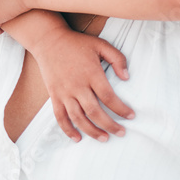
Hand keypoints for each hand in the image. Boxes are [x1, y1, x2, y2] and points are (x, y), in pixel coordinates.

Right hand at [31, 26, 132, 141]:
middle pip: (94, 112)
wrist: (49, 41)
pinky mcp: (54, 96)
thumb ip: (117, 59)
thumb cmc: (77, 43)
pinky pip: (60, 117)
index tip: (131, 116)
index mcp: (91, 73)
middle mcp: (77, 86)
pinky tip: (77, 138)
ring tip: (104, 138)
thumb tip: (126, 77)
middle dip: (109, 125)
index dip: (121, 109)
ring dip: (91, 131)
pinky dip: (68, 129)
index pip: (108, 97)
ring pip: (78, 118)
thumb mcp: (101, 45)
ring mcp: (64, 92)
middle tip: (121, 133)